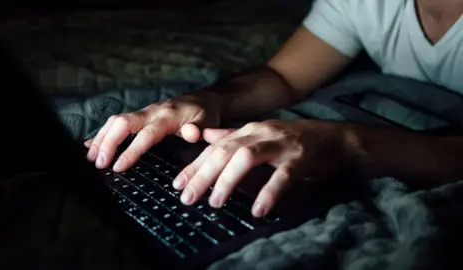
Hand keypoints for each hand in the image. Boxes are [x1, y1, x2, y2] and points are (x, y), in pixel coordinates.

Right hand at [85, 94, 220, 171]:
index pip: (146, 135)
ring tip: (91, 158)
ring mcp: (144, 112)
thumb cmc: (206, 115)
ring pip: (116, 121)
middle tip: (99, 164)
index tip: (118, 167)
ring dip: (101, 138)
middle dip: (108, 143)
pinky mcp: (140, 115)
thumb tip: (190, 134)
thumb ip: (199, 129)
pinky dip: (103, 133)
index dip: (131, 151)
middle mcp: (151, 112)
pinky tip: (90, 146)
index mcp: (168, 117)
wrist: (205, 100)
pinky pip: (117, 122)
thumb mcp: (209, 122)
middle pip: (122, 123)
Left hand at [173, 119, 346, 216]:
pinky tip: (258, 209)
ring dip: (228, 180)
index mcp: (248, 130)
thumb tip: (204, 137)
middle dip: (203, 174)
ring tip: (215, 202)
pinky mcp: (300, 157)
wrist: (332, 138)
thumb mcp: (259, 136)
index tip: (177, 184)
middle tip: (188, 198)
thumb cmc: (292, 141)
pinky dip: (269, 192)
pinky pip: (282, 175)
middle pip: (224, 151)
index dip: (195, 165)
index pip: (214, 147)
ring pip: (246, 157)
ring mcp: (280, 144)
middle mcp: (260, 133)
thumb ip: (232, 137)